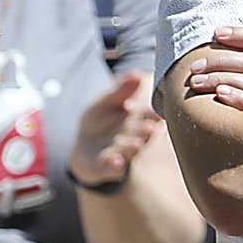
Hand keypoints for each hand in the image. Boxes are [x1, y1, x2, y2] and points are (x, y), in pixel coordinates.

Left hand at [71, 69, 161, 186]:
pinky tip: (115, 161)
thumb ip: (120, 90)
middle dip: (144, 132)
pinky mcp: (106, 168)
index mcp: (136, 121)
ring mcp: (120, 154)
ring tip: (136, 145)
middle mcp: (132, 138)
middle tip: (149, 128)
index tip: (158, 113)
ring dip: (132, 149)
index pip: (148, 117)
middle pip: (140, 135)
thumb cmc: (100, 122)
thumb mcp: (106, 102)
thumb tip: (137, 73)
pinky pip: (111, 168)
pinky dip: (114, 166)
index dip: (154, 115)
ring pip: (128, 152)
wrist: (84, 150)